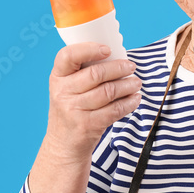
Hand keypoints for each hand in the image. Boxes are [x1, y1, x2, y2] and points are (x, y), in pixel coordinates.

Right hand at [43, 42, 141, 161]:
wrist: (63, 143)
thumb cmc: (71, 109)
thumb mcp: (67, 88)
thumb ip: (82, 73)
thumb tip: (116, 57)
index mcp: (57, 77)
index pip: (68, 56)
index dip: (89, 49)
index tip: (107, 49)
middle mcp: (63, 92)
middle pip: (96, 74)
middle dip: (119, 68)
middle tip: (131, 66)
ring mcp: (74, 110)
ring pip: (108, 91)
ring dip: (128, 85)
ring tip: (136, 82)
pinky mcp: (88, 125)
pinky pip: (115, 110)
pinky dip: (129, 103)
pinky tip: (135, 98)